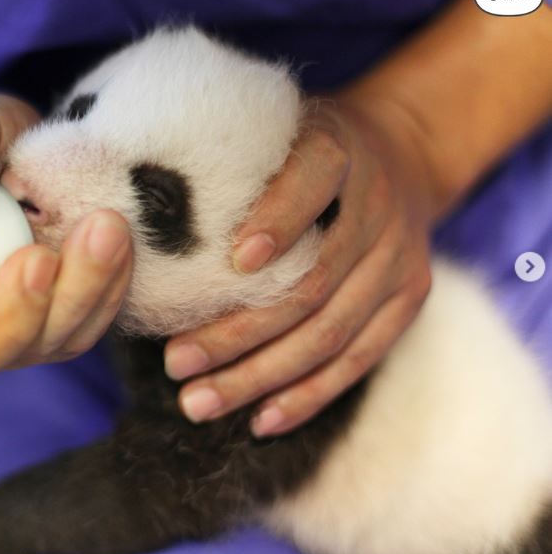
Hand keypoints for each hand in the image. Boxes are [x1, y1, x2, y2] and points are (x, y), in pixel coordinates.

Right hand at [0, 94, 132, 418]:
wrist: (24, 151)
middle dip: (14, 315)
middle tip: (41, 256)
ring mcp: (10, 329)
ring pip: (43, 345)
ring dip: (80, 294)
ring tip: (106, 228)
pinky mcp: (58, 320)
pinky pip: (86, 324)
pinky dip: (108, 288)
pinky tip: (120, 242)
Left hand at [165, 93, 435, 436]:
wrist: (401, 154)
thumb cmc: (305, 151)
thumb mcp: (277, 133)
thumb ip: (233, 167)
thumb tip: (144, 219)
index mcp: (339, 152)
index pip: (312, 184)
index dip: (278, 222)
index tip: (233, 264)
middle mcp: (378, 207)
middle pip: (312, 284)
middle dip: (239, 332)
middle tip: (176, 363)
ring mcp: (400, 258)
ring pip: (330, 333)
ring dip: (262, 376)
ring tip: (200, 402)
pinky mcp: (409, 297)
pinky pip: (360, 359)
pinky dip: (309, 394)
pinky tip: (262, 420)